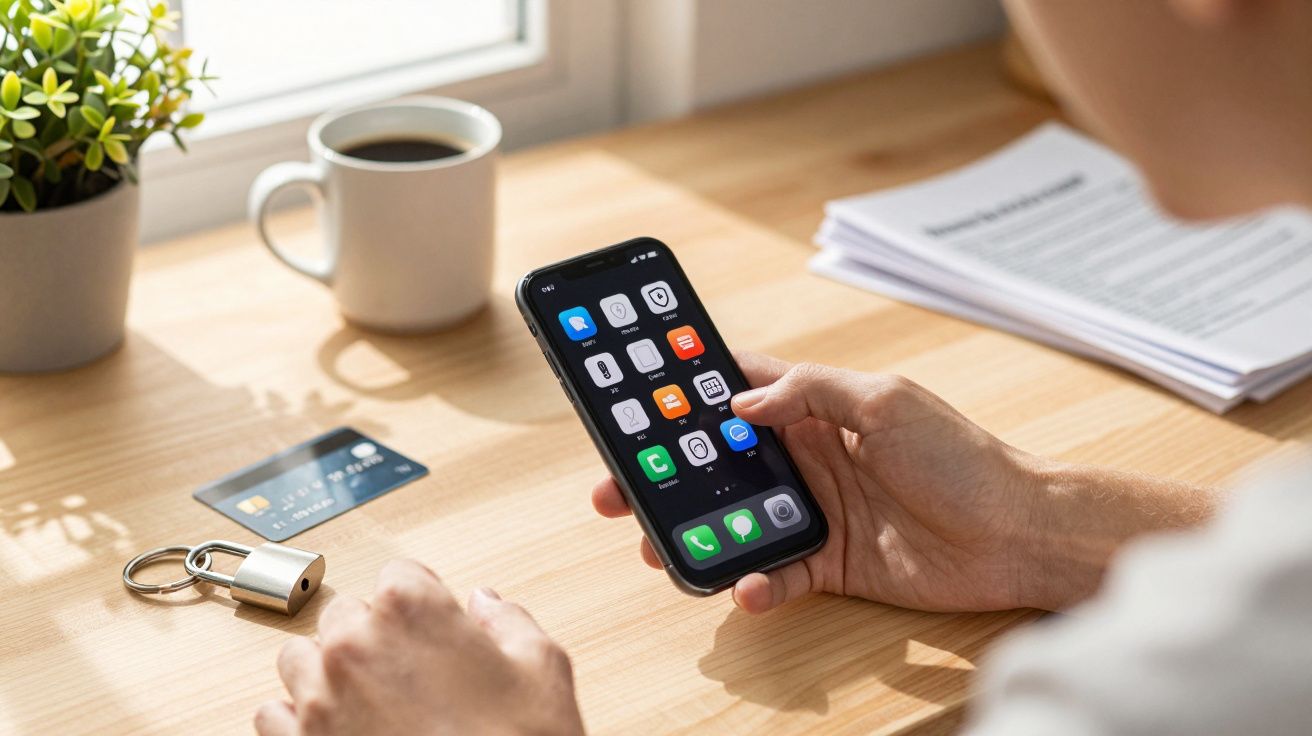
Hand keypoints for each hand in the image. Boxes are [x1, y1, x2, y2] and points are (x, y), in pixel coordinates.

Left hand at [255, 560, 584, 735]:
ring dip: (328, 670)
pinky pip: (272, 715)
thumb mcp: (543, 670)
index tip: (435, 625)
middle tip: (412, 671)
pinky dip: (296, 719)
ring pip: (300, 658)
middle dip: (376, 635)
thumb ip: (509, 622)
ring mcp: (319, 698)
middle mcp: (355, 645)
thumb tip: (488, 604)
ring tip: (368, 699)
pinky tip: (333, 730)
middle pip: (348, 613)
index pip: (401, 574)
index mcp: (411, 610)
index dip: (424, 602)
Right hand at [593, 353, 1215, 613]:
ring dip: (695, 533)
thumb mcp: (886, 402)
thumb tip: (744, 397)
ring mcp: (817, 512)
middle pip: (719, 462)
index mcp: (818, 409)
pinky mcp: (830, 563)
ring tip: (660, 546)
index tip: (637, 397)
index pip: (740, 388)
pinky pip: (777, 574)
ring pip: (735, 520)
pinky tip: (747, 586)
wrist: (1019, 534)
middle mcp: (809, 458)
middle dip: (667, 473)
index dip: (689, 391)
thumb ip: (812, 392)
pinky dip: (756, 583)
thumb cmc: (962, 458)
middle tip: (619, 488)